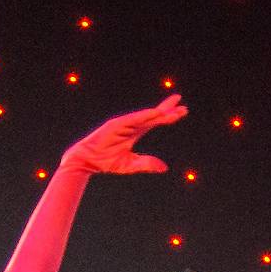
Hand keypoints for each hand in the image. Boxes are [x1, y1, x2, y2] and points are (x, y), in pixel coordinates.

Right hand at [62, 97, 186, 175]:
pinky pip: (132, 119)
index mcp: (136, 132)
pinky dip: (143, 116)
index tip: (182, 111)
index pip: (155, 121)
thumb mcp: (130, 165)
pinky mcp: (115, 125)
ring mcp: (124, 123)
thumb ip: (146, 163)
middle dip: (167, 109)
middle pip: (153, 115)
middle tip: (182, 104)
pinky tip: (155, 113)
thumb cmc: (106, 162)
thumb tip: (164, 167)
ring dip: (158, 112)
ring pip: (145, 116)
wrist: (87, 161)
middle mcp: (131, 125)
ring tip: (172, 108)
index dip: (168, 116)